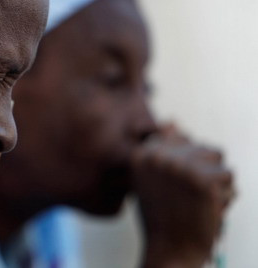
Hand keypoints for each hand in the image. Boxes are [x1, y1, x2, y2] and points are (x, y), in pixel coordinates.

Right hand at [132, 124, 234, 267]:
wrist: (170, 249)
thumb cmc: (163, 216)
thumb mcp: (152, 178)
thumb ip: (160, 149)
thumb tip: (172, 121)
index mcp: (142, 154)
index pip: (178, 137)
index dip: (184, 162)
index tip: (173, 185)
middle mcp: (158, 156)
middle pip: (202, 148)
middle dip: (202, 172)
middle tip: (185, 196)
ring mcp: (181, 167)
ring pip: (218, 159)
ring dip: (215, 181)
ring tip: (197, 200)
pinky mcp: (204, 180)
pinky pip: (229, 178)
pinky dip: (225, 195)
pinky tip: (207, 208)